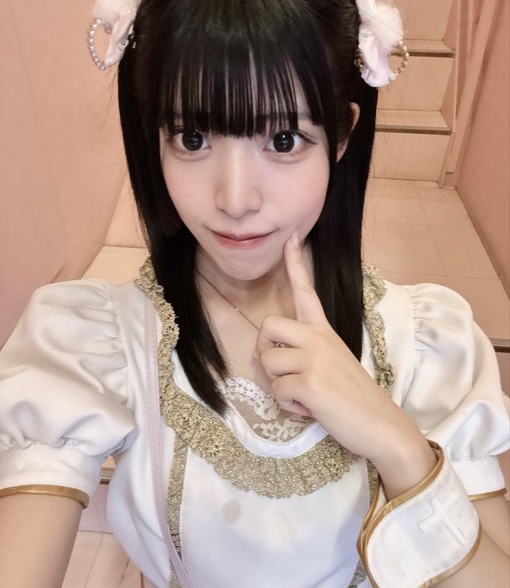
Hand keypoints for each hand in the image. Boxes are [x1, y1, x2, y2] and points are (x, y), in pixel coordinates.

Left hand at [256, 232, 429, 473]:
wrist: (381, 425)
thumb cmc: (354, 396)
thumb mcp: (333, 362)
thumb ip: (307, 352)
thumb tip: (275, 356)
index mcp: (324, 331)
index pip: (306, 291)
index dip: (295, 263)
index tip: (289, 237)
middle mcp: (318, 338)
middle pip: (269, 325)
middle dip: (266, 350)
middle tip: (285, 370)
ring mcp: (315, 358)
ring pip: (268, 362)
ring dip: (279, 385)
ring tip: (305, 394)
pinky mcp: (310, 383)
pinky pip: (277, 391)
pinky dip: (288, 405)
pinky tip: (310, 408)